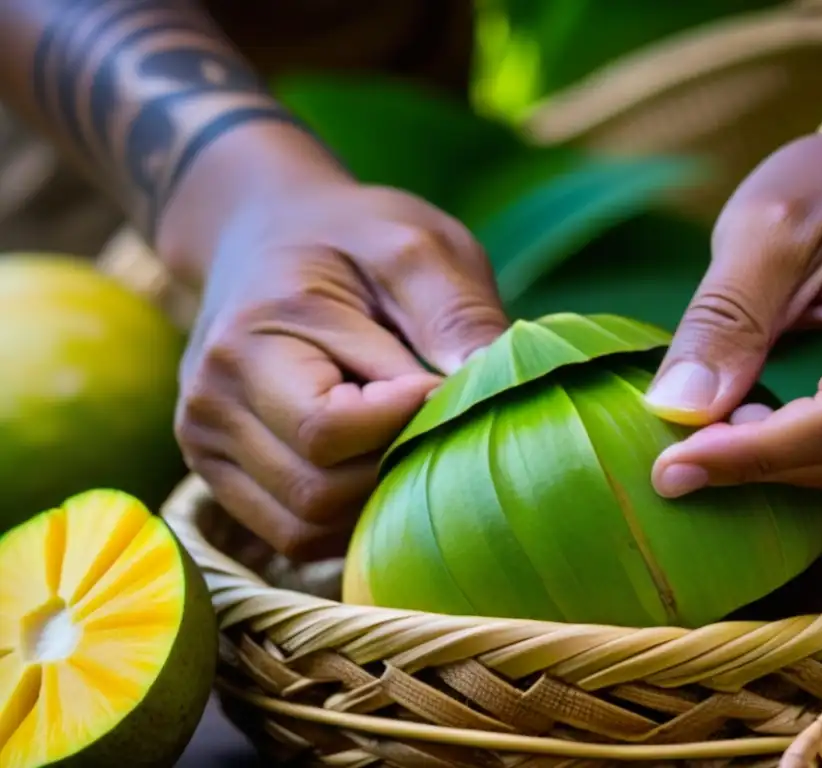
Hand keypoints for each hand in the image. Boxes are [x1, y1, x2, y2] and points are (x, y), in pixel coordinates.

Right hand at [165, 137, 507, 559]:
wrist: (268, 234)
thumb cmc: (352, 239)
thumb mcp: (414, 246)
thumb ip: (456, 312)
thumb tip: (499, 387)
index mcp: (249, 337)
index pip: (330, 429)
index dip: (404, 422)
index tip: (438, 382)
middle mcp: (211, 400)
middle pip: (319, 491)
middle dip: (394, 465)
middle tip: (425, 413)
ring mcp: (205, 444)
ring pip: (306, 528)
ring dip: (374, 499)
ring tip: (399, 434)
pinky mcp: (218, 474)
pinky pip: (292, 536)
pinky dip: (347, 518)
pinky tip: (374, 463)